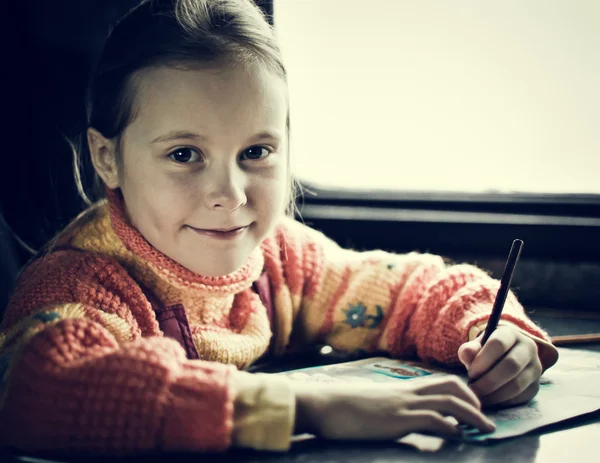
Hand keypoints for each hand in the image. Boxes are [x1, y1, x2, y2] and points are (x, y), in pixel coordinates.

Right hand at [292, 376, 494, 439]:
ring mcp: (403, 405)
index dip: (462, 391)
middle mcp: (408, 392)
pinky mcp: (397, 420)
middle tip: (485, 416)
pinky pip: (432, 419)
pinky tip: (459, 435)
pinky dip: (451, 426)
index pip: (440, 381)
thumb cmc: (344, 405)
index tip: (474, 406)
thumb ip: (393, 406)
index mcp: (403, 388)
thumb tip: (403, 416)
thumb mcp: (374, 403)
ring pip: (449, 401)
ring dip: (473, 415)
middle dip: (473, 400)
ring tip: (487, 428)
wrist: (325, 404)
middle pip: (451, 386)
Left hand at [458, 324, 541, 406]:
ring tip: (479, 397)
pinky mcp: (535, 386)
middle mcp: (528, 348)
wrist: (504, 358)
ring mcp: (535, 368)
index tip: (471, 373)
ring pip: (517, 384)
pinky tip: (490, 401)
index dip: (483, 359)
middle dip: (488, 381)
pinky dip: (503, 402)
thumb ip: (469, 349)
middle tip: (473, 389)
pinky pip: (520, 397)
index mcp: (511, 334)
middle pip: (511, 365)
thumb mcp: (476, 346)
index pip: (499, 343)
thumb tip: (466, 353)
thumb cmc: (486, 352)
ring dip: (495, 394)